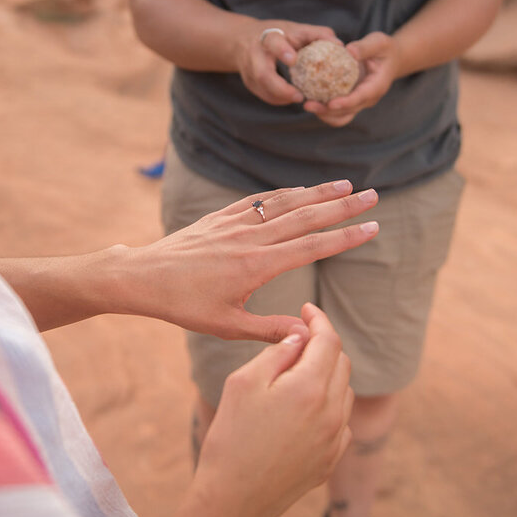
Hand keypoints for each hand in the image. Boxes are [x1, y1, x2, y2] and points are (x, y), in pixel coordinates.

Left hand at [126, 180, 378, 341]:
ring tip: (345, 184)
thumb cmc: (184, 306)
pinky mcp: (220, 217)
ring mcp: (235, 223)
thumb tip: (308, 332)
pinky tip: (299, 190)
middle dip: (342, 205)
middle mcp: (250, 238)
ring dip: (317, 192)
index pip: (312, 247)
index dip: (345, 236)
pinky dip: (283, 193)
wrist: (143, 277)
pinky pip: (259, 200)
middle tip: (374, 195)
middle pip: (306, 217)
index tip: (373, 226)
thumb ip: (270, 329)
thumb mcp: (227, 325)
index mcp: (257, 265)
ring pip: (285, 203)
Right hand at [194, 304, 353, 516]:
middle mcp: (333, 413)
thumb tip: (300, 337)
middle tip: (296, 340)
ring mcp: (335, 440)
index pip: (328, 340)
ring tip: (296, 375)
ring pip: (344, 392)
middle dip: (323, 345)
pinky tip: (303, 410)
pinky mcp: (330, 461)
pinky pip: (340, 422)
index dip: (318, 319)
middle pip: (341, 363)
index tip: (306, 309)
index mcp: (311, 388)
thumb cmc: (231, 437)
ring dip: (327, 375)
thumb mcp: (244, 383)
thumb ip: (277, 353)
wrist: (233, 500)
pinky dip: (329, 406)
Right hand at [236, 20, 339, 106]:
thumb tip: (340, 45)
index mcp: (267, 36)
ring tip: (299, 98)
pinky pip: (264, 96)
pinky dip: (278, 99)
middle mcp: (254, 54)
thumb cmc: (279, 33)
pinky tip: (290, 98)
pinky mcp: (248, 83)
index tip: (294, 60)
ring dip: (281, 97)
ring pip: (262, 89)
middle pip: (262, 74)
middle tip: (300, 96)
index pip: (273, 42)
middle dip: (281, 89)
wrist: (243, 39)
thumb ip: (318, 34)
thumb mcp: (296, 29)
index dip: (282, 51)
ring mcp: (248, 70)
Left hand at [303, 30, 402, 126]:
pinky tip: (311, 100)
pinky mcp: (352, 101)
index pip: (360, 98)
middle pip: (348, 111)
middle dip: (328, 111)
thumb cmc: (384, 49)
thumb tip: (349, 51)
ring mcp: (360, 102)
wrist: (391, 59)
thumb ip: (365, 46)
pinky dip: (325, 110)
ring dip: (324, 114)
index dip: (345, 102)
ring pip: (342, 117)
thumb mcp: (379, 42)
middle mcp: (368, 98)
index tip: (330, 103)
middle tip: (308, 105)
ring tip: (307, 105)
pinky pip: (338, 112)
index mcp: (376, 86)